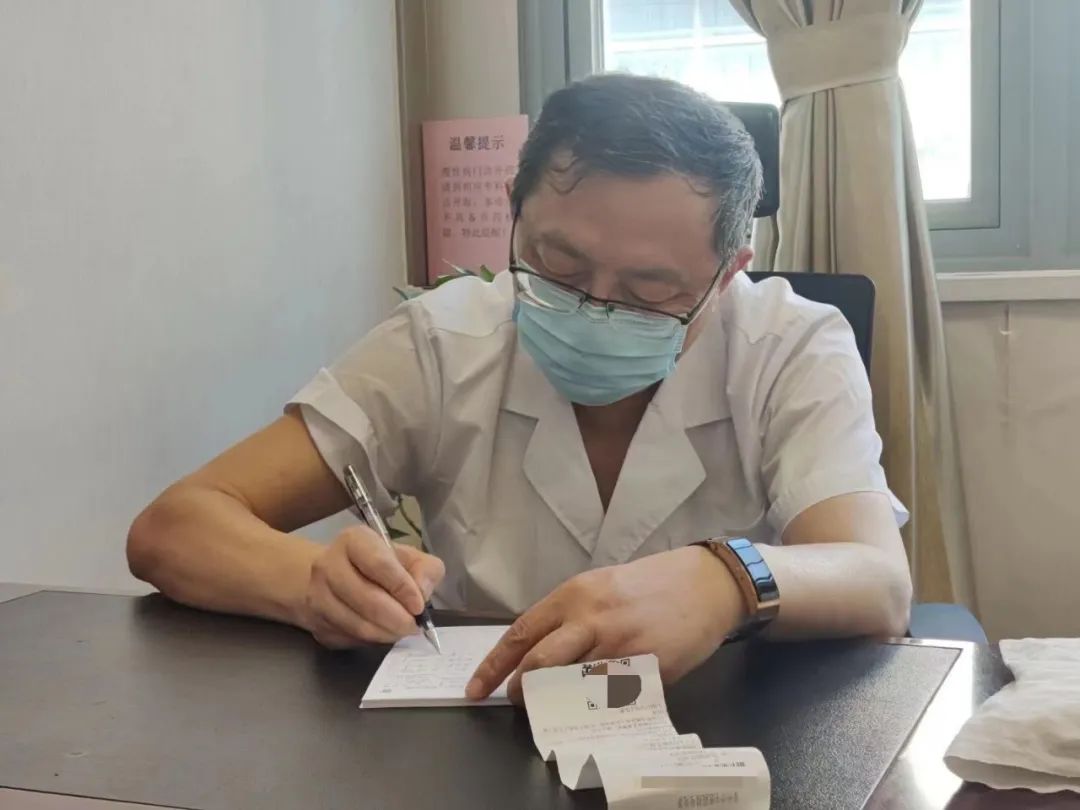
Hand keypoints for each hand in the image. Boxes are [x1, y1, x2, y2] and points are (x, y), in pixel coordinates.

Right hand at [302, 526, 444, 647]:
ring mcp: (317, 595)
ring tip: (400, 630)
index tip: (418, 606)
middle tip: (413, 626)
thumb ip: (425, 569)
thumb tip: (422, 592)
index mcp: (354, 541)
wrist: (336, 577)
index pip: (379, 564)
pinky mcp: (315, 622)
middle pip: (367, 599)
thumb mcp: (408, 557)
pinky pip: (349, 638)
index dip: (402, 588)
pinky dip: (371, 641)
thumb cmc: (379, 565)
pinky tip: (381, 632)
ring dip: (386, 633)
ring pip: (357, 625)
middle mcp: (328, 565)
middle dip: (397, 618)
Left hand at [466, 545, 745, 702]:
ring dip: (555, 702)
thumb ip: (570, 617)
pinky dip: (596, 708)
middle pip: (540, 662)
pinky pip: (612, 697)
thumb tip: (537, 654)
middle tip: (516, 702)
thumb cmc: (649, 585)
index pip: (522, 633)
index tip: (477, 688)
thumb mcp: (601, 587)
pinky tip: (593, 711)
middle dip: (521, 689)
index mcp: (574, 595)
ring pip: (571, 684)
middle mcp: (591, 618)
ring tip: (551, 709)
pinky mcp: (648, 668)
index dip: (495, 665)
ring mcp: (620, 644)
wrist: (705, 583)